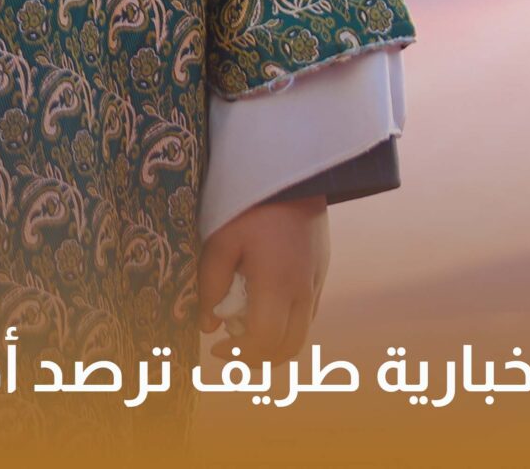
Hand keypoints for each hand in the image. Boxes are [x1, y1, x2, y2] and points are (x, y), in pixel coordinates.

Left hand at [197, 196, 329, 364]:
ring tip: (242, 328)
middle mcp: (304, 291)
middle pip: (289, 348)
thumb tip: (207, 325)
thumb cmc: (250, 203)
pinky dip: (286, 324)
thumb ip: (211, 284)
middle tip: (229, 346)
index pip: (266, 341)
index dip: (240, 355)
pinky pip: (308, 314)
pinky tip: (262, 307)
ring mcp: (317, 282)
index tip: (216, 349)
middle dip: (257, 358)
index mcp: (278, 284)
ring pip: (302, 334)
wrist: (294, 171)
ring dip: (273, 343)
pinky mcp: (322, 273)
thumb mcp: (220, 239)